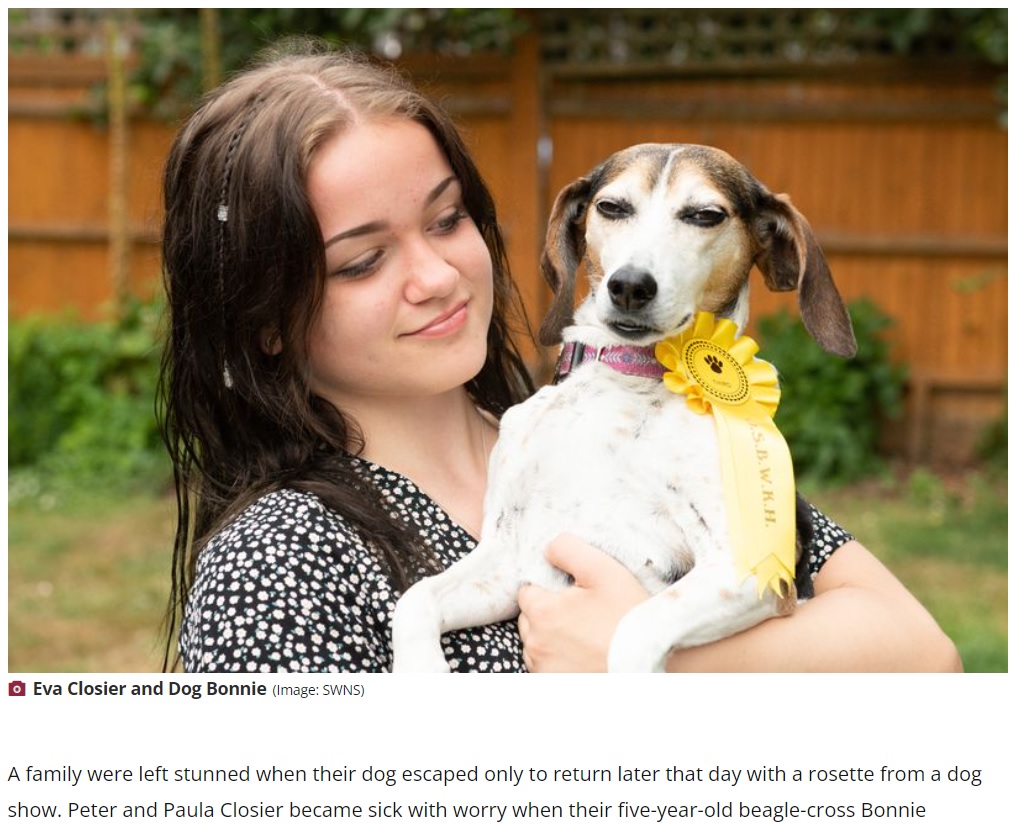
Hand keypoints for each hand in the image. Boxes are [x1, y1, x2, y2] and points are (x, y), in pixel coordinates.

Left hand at [517, 534, 648, 671]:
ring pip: (537, 646)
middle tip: (584, 616)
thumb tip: (548, 550)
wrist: (654, 662)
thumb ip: (569, 550)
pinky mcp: (555, 688)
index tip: (575, 596)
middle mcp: (536, 646)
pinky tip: (585, 657)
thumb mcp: (604, 571)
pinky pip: (546, 669)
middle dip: (549, 614)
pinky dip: (560, 663)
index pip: (527, 592)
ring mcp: (544, 671)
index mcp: (543, 613)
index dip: (549, 589)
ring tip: (587, 638)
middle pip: (530, 620)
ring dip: (552, 640)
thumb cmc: (629, 616)